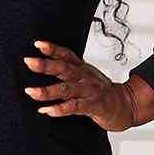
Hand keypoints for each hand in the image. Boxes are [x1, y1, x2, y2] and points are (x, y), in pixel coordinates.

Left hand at [23, 40, 143, 130]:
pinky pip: (74, 107)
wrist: (125, 105)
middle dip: (45, 65)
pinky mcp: (93, 106)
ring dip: (47, 91)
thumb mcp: (85, 76)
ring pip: (66, 89)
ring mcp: (89, 91)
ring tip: (30, 92)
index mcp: (82, 68)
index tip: (37, 44)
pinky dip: (60, 109)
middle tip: (29, 61)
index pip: (66, 55)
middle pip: (64, 68)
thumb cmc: (100, 92)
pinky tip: (47, 110)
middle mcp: (84, 77)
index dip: (52, 48)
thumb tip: (42, 66)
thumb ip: (67, 71)